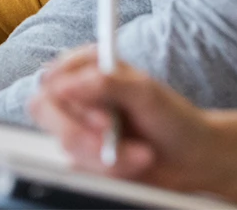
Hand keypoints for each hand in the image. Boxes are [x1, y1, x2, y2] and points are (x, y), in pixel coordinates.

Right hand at [30, 47, 218, 193]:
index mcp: (90, 64)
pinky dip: (107, 172)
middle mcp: (79, 91)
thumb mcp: (145, 93)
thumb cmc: (173, 118)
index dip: (71, 101)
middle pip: (46, 110)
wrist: (191, 159)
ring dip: (104, 156)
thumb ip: (106, 82)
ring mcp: (80, 124)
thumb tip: (68, 83)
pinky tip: (132, 162)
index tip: (104, 120)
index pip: (54, 77)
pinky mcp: (84, 154)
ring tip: (139, 154)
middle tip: (114, 140)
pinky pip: (78, 166)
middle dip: (83, 135)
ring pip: (65, 143)